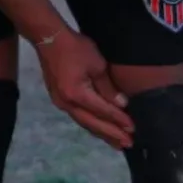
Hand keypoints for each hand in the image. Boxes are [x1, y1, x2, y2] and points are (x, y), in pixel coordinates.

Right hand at [36, 30, 133, 149]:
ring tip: (116, 143)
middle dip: (111, 134)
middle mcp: (67, 104)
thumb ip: (108, 88)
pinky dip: (90, 124)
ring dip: (101, 133)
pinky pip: (77, 116)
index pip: (103, 111)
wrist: (49, 38)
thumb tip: (121, 105)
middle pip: (92, 123)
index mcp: (77, 95)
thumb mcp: (97, 64)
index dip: (119, 120)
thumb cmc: (75, 48)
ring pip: (84, 123)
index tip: (134, 129)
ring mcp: (60, 102)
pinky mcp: (58, 98)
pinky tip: (98, 128)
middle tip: (128, 144)